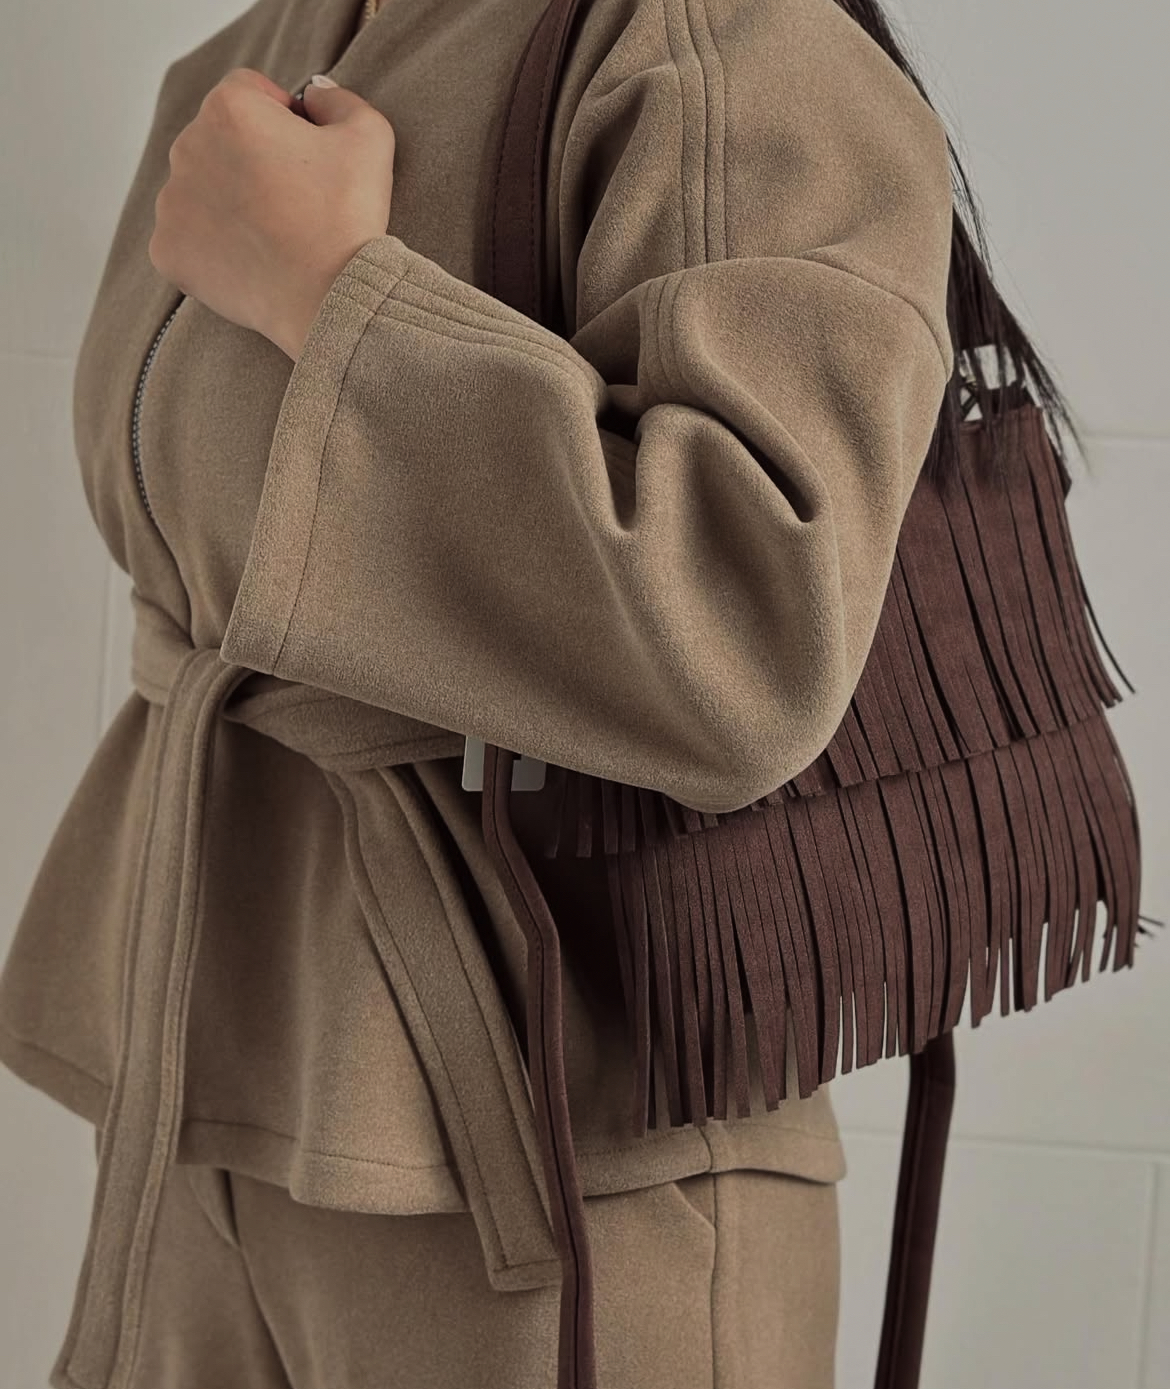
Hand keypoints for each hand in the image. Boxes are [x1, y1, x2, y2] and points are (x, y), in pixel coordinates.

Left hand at [148, 69, 396, 360]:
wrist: (329, 299)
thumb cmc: (348, 217)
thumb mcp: (370, 136)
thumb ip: (338, 99)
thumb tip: (313, 94)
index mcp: (229, 108)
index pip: (251, 92)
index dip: (285, 119)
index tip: (308, 157)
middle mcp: (187, 147)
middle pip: (220, 140)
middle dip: (251, 160)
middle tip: (296, 203)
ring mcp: (171, 203)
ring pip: (201, 190)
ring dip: (230, 203)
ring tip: (274, 236)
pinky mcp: (167, 251)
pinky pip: (187, 239)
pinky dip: (213, 248)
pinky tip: (251, 261)